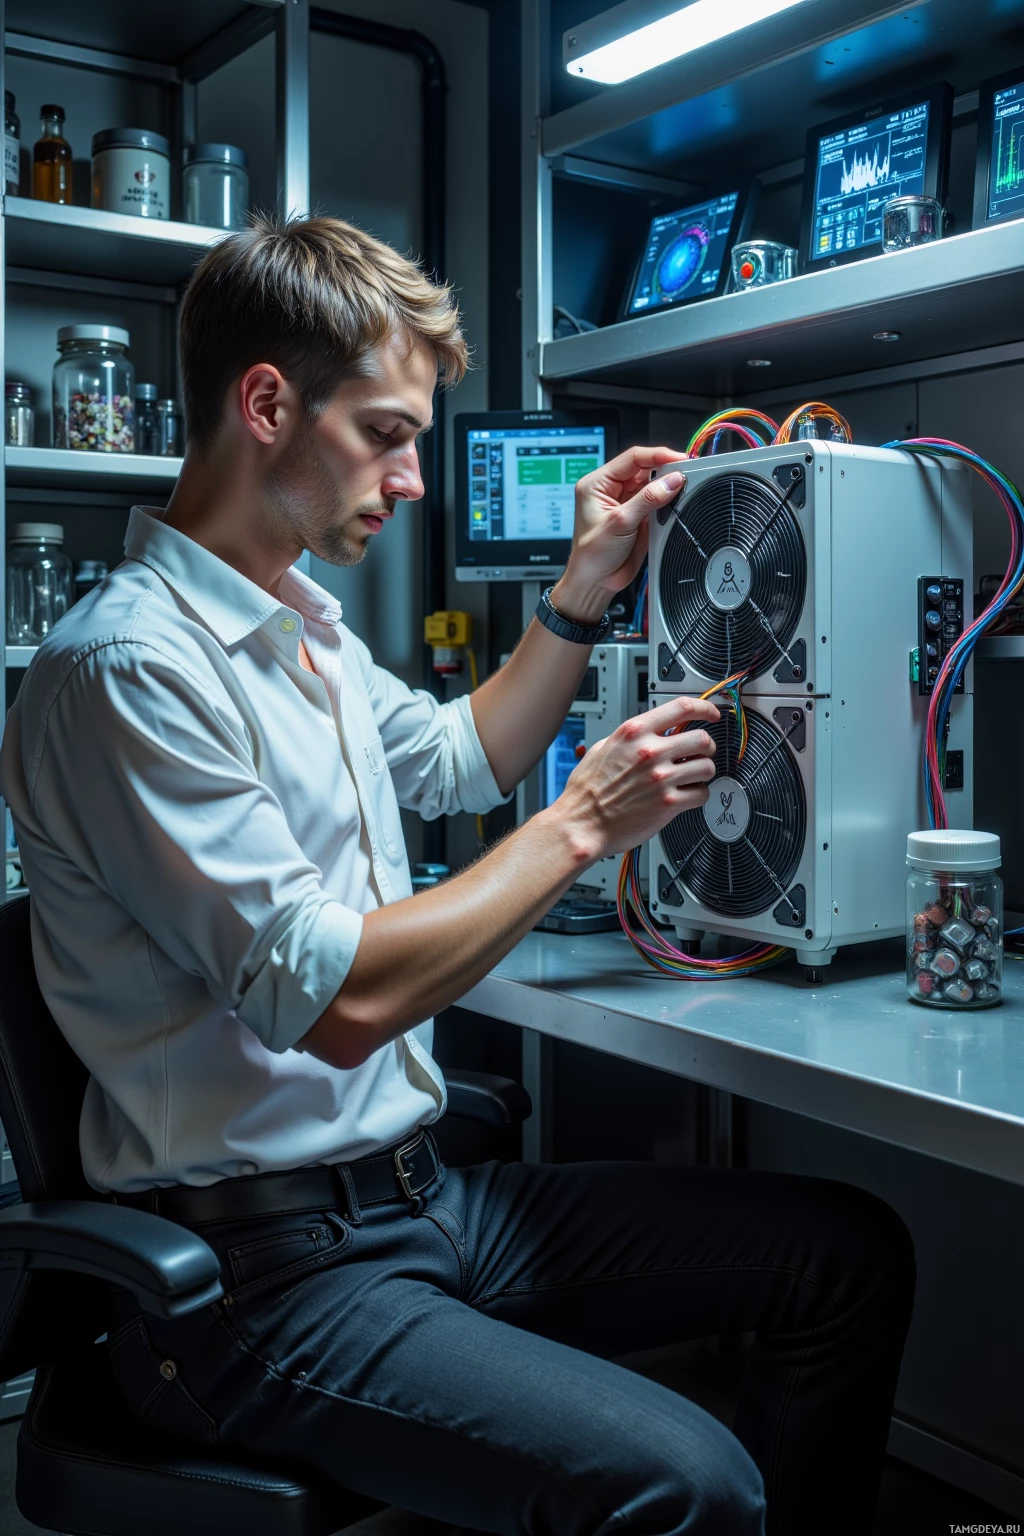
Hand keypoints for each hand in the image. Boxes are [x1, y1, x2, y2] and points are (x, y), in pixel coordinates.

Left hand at [551, 446, 686, 624]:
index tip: (678, 459)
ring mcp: (627, 503)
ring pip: (654, 486)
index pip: (632, 458)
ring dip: (668, 488)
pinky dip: (669, 503)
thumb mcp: (620, 522)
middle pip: (645, 469)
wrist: (596, 583)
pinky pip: (658, 503)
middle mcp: (612, 490)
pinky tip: (676, 504)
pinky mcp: (639, 517)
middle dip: (665, 471)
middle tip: (686, 474)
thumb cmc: (592, 555)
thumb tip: (672, 480)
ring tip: (683, 489)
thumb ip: (648, 499)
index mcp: (598, 483)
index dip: (657, 456)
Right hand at [556, 696, 719, 859]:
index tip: (711, 714)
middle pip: (702, 738)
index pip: (682, 707)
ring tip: (693, 777)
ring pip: (707, 767)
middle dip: (707, 746)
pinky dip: (699, 795)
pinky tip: (687, 795)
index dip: (705, 708)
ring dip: (704, 772)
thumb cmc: (587, 791)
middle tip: (703, 753)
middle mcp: (650, 752)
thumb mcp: (603, 748)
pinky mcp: (668, 803)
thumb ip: (631, 738)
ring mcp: (661, 778)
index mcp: (634, 732)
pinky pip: (702, 794)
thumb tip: (651, 731)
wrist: (581, 824)